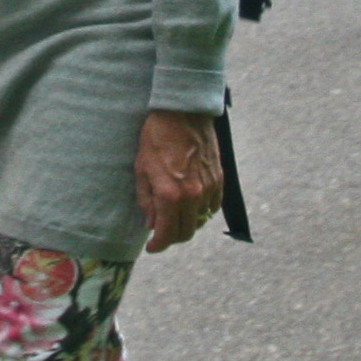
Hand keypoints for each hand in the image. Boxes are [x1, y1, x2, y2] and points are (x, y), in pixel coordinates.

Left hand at [134, 108, 221, 252]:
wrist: (183, 113)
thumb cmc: (157, 137)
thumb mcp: (142, 169)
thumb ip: (146, 200)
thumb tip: (151, 223)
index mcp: (170, 195)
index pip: (167, 234)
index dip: (158, 245)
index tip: (152, 247)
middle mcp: (192, 195)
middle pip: (186, 233)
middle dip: (172, 238)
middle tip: (162, 233)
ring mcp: (209, 188)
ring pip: (201, 221)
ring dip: (188, 224)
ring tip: (175, 216)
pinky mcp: (219, 179)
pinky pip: (213, 206)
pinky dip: (202, 211)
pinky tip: (191, 204)